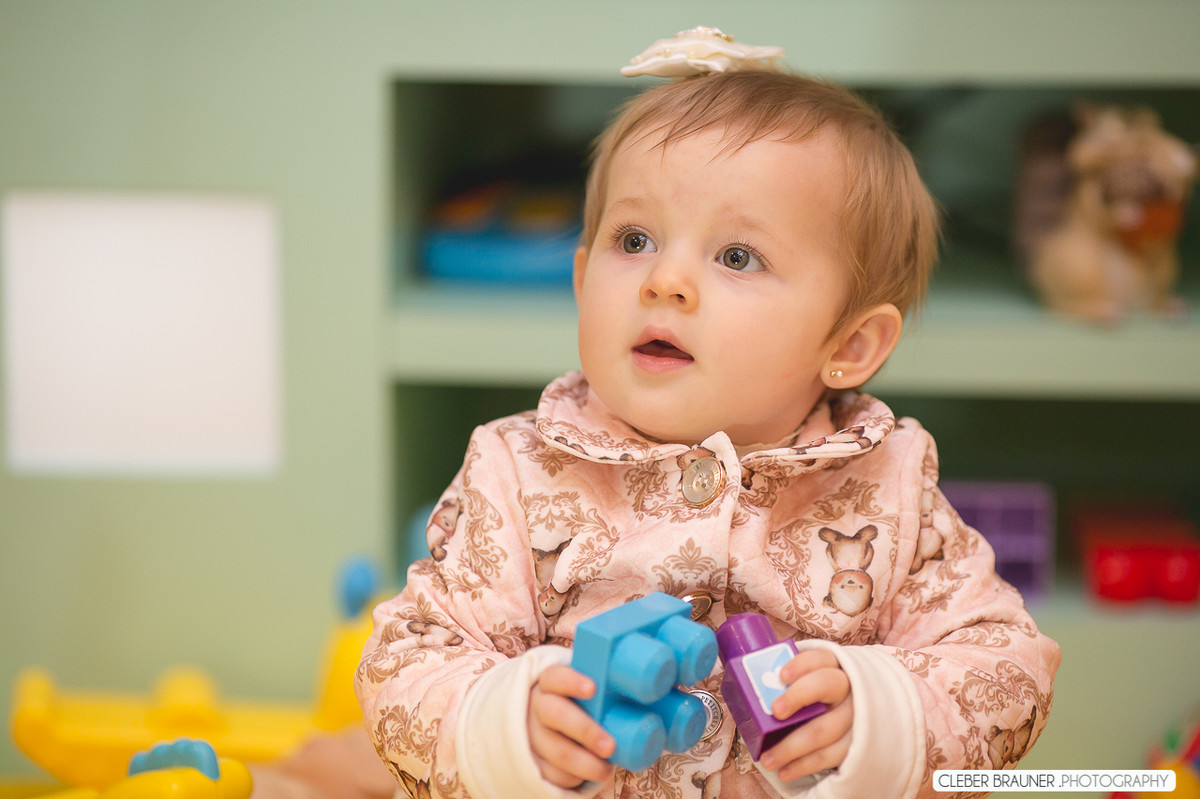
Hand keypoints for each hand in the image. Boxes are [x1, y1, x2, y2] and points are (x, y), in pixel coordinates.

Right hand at [529, 665, 615, 787]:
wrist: (542, 722)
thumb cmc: (578, 703)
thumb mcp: (587, 688)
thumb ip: (610, 686)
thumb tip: (669, 691)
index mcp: (551, 682)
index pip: (556, 677)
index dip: (571, 682)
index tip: (593, 688)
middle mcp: (539, 706)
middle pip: (554, 714)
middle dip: (584, 730)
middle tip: (610, 746)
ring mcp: (533, 735)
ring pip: (555, 750)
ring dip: (584, 762)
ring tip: (606, 768)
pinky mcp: (534, 761)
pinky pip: (552, 773)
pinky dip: (574, 778)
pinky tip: (592, 775)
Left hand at [759, 649, 852, 782]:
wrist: (852, 711)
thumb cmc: (817, 694)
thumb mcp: (807, 680)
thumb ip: (785, 681)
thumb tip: (742, 686)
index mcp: (833, 666)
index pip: (820, 658)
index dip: (802, 665)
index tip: (781, 676)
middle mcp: (848, 687)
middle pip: (827, 685)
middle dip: (798, 697)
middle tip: (775, 712)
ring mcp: (855, 715)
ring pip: (827, 729)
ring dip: (793, 746)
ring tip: (769, 759)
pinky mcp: (857, 742)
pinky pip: (832, 756)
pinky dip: (806, 765)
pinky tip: (786, 771)